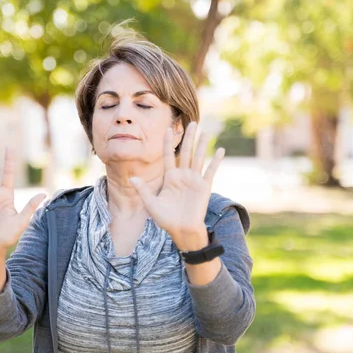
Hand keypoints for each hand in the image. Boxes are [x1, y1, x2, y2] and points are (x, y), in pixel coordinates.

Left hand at [129, 122, 224, 250]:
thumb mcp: (151, 204)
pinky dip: (215, 161)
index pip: (168, 156)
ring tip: (205, 130)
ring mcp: (194, 180)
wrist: (182, 231)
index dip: (168, 143)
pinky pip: (210, 171)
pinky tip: (220, 150)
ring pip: (198, 158)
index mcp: (170, 178)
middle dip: (188, 137)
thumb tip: (132, 178)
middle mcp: (182, 176)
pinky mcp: (204, 187)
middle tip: (191, 122)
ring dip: (202, 144)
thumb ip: (143, 190)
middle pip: (186, 152)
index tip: (168, 128)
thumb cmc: (166, 219)